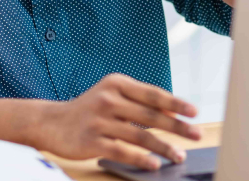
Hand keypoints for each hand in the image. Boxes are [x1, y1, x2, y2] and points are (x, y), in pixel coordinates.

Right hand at [34, 73, 200, 169]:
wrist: (52, 122)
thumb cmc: (89, 109)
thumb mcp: (111, 95)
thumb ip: (138, 102)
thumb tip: (173, 116)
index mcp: (116, 84)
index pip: (152, 94)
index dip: (175, 103)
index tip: (194, 112)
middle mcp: (108, 99)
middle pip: (149, 115)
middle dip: (176, 126)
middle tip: (196, 134)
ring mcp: (99, 120)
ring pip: (139, 136)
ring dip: (162, 147)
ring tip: (179, 156)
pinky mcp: (92, 141)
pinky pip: (122, 151)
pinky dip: (140, 159)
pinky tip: (154, 166)